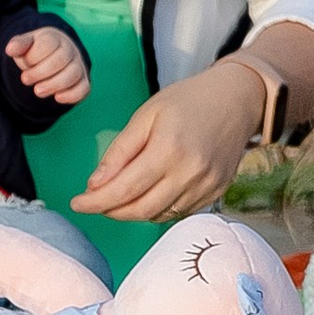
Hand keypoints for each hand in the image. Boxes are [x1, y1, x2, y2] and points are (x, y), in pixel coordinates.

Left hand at [5, 28, 90, 105]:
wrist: (52, 58)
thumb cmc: (35, 52)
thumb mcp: (25, 45)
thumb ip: (19, 45)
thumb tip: (10, 49)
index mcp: (55, 38)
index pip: (48, 44)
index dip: (33, 57)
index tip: (24, 66)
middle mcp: (70, 50)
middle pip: (61, 59)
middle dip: (40, 73)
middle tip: (25, 80)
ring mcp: (79, 66)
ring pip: (74, 74)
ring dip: (53, 85)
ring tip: (38, 90)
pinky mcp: (83, 82)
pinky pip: (84, 89)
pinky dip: (71, 95)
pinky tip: (57, 97)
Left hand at [71, 58, 267, 223]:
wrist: (237, 99)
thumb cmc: (189, 101)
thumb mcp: (146, 115)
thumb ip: (119, 152)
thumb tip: (95, 185)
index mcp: (170, 148)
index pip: (123, 190)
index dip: (95, 202)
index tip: (77, 203)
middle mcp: (191, 171)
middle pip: (140, 210)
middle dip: (110, 211)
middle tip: (95, 201)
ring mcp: (207, 185)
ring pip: (158, 215)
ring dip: (133, 212)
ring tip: (122, 195)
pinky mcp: (216, 191)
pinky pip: (179, 212)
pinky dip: (157, 209)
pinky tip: (150, 193)